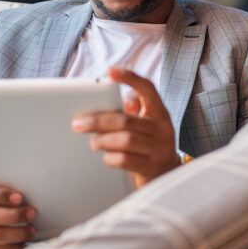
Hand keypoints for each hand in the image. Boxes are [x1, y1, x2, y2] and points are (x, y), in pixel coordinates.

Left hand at [72, 66, 178, 188]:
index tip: (110, 72)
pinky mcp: (152, 168)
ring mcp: (159, 149)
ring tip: (93, 142)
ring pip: (126, 140)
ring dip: (103, 140)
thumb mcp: (147, 127)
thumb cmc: (150, 147)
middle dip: (98, 121)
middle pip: (126, 120)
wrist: (168, 177)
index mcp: (160, 114)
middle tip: (79, 124)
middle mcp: (163, 129)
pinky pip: (127, 160)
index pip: (148, 89)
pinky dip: (111, 158)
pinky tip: (106, 157)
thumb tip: (119, 100)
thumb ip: (133, 113)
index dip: (130, 78)